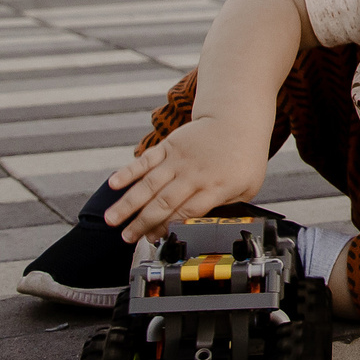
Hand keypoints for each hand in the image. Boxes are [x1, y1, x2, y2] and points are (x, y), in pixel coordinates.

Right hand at [104, 116, 267, 243]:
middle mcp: (194, 173)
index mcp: (216, 187)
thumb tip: (205, 227)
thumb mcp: (248, 187)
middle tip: (126, 237)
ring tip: (110, 220)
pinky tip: (113, 184)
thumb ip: (227, 207)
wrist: (238, 119)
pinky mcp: (170, 145)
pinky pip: (146, 160)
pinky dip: (129, 171)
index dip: (167, 228)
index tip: (153, 240)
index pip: (186, 213)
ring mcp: (180, 159)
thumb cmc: (244, 158)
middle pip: (164, 202)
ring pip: (150, 183)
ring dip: (128, 203)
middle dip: (142, 222)